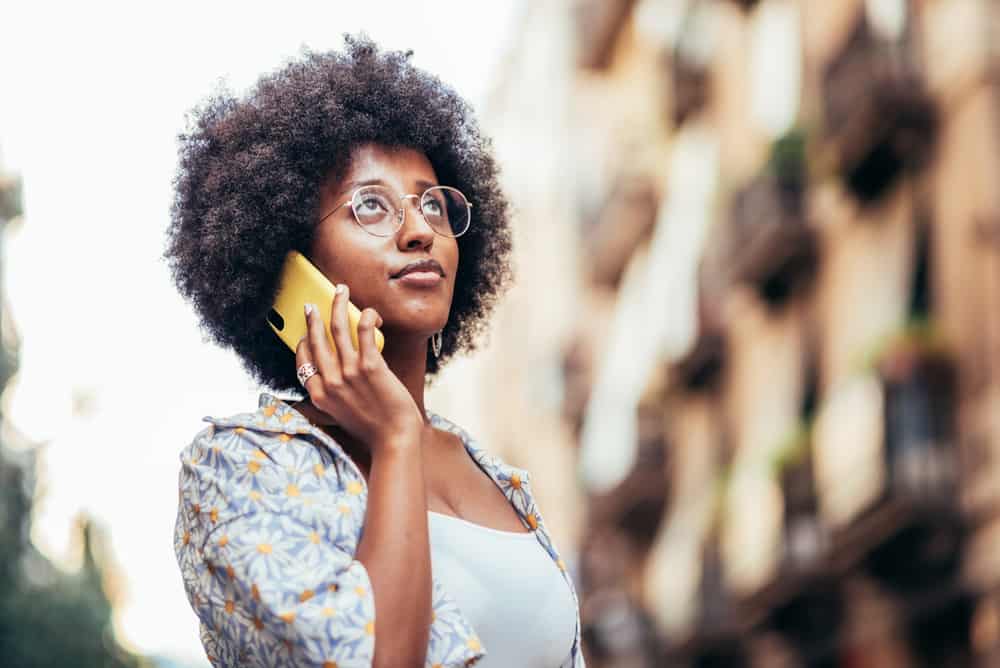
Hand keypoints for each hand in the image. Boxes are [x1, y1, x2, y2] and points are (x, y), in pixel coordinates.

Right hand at [295, 284, 422, 454]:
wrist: (394, 440)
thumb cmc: (372, 428)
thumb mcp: (341, 414)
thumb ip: (333, 395)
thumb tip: (333, 375)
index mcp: (319, 395)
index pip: (303, 360)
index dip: (304, 341)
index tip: (307, 332)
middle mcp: (329, 382)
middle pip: (316, 340)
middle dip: (314, 317)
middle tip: (314, 303)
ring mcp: (348, 373)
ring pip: (338, 329)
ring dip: (338, 305)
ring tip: (340, 292)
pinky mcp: (371, 367)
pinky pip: (364, 332)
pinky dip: (366, 317)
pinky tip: (370, 312)